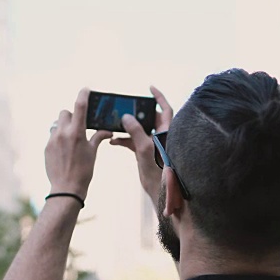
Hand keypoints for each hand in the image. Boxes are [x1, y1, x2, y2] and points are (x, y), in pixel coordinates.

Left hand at [45, 88, 111, 200]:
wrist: (66, 189)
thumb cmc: (83, 171)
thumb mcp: (92, 153)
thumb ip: (97, 138)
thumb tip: (107, 132)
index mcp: (77, 133)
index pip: (80, 107)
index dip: (83, 95)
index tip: (86, 89)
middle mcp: (62, 133)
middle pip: (65, 113)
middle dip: (72, 115)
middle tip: (79, 125)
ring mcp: (52, 140)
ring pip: (57, 124)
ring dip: (64, 126)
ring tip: (71, 138)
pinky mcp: (46, 147)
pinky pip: (52, 135)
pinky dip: (59, 137)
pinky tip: (65, 150)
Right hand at [110, 86, 173, 203]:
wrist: (158, 192)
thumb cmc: (158, 172)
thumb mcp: (145, 149)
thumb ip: (135, 131)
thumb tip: (125, 117)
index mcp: (167, 132)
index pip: (165, 109)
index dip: (158, 97)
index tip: (150, 87)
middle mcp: (160, 136)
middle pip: (148, 117)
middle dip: (136, 113)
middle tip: (124, 107)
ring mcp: (152, 144)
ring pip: (138, 129)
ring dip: (126, 127)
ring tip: (114, 123)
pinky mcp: (144, 153)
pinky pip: (132, 141)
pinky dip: (123, 140)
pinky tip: (112, 141)